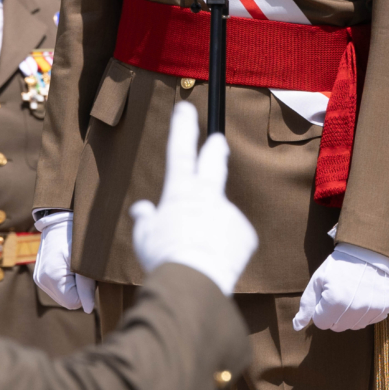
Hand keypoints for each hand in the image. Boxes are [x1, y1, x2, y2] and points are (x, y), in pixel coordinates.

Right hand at [33, 211, 97, 312]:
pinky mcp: (40, 276)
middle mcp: (41, 280)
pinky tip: (67, 267)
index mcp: (50, 276)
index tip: (86, 274)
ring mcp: (39, 279)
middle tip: (81, 269)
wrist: (59, 221)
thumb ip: (86, 287)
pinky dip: (66, 282)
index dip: (85, 292)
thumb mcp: (84, 260)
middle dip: (78, 290)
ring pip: (63, 296)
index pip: (74, 302)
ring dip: (73, 286)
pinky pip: (58, 289)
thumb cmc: (75, 237)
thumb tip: (88, 309)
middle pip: (68, 301)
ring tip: (74, 266)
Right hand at [127, 103, 257, 294]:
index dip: (183, 127)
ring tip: (198, 255)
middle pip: (214, 164)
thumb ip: (145, 219)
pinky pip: (232, 239)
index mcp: (179, 191)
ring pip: (219, 217)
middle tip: (218, 140)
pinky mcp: (246, 233)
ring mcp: (229, 213)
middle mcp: (207, 195)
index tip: (186, 108)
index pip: (180, 150)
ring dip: (211, 231)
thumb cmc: (165, 256)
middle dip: (215, 149)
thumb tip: (143, 210)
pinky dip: (224, 248)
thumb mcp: (144, 237)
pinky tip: (213, 262)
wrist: (194, 280)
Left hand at [294, 243, 388, 332]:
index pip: (320, 323)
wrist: (368, 254)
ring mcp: (370, 311)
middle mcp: (354, 310)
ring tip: (351, 295)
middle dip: (333, 314)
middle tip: (338, 294)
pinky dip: (362, 313)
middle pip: (336, 327)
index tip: (326, 295)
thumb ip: (307, 305)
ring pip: (352, 326)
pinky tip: (362, 297)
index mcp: (334, 302)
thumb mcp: (317, 281)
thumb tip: (296, 326)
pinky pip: (367, 322)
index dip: (321, 309)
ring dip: (348, 316)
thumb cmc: (338, 266)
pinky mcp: (382, 310)